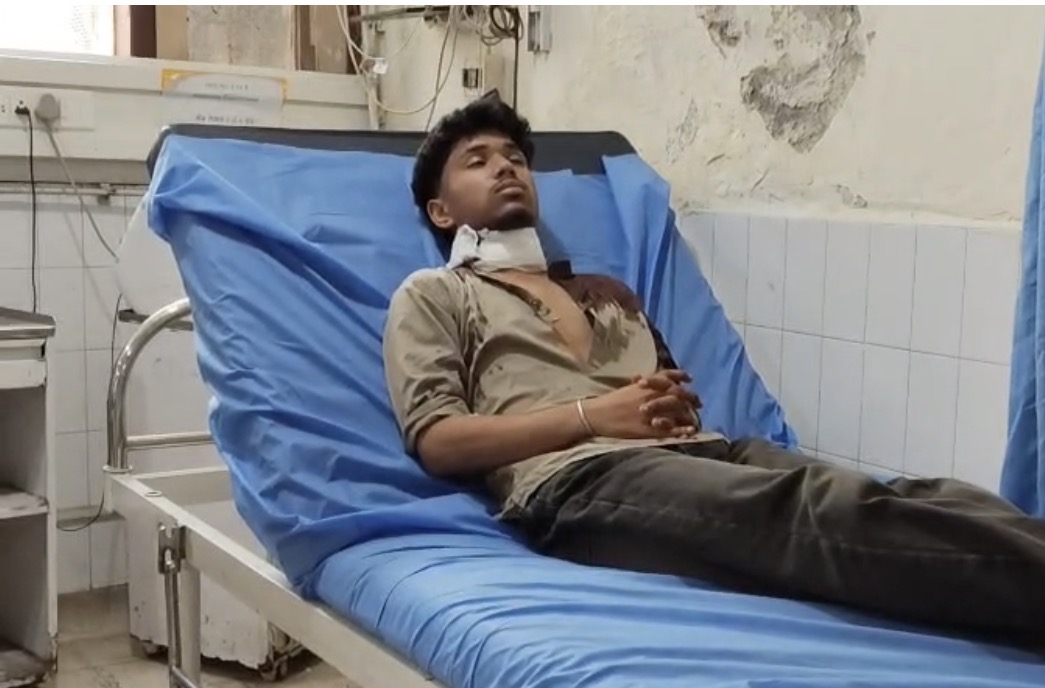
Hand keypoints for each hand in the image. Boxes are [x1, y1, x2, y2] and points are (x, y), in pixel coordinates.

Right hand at [581, 377, 696, 440]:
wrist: (596, 415)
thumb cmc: (609, 402)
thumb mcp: (627, 388)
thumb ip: (641, 384)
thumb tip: (646, 379)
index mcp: (645, 385)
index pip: (668, 376)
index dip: (681, 376)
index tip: (690, 379)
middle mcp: (651, 396)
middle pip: (678, 394)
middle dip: (691, 398)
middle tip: (698, 403)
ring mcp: (651, 413)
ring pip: (677, 411)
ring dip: (689, 414)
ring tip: (695, 418)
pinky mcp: (648, 428)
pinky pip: (670, 429)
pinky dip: (682, 430)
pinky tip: (690, 431)